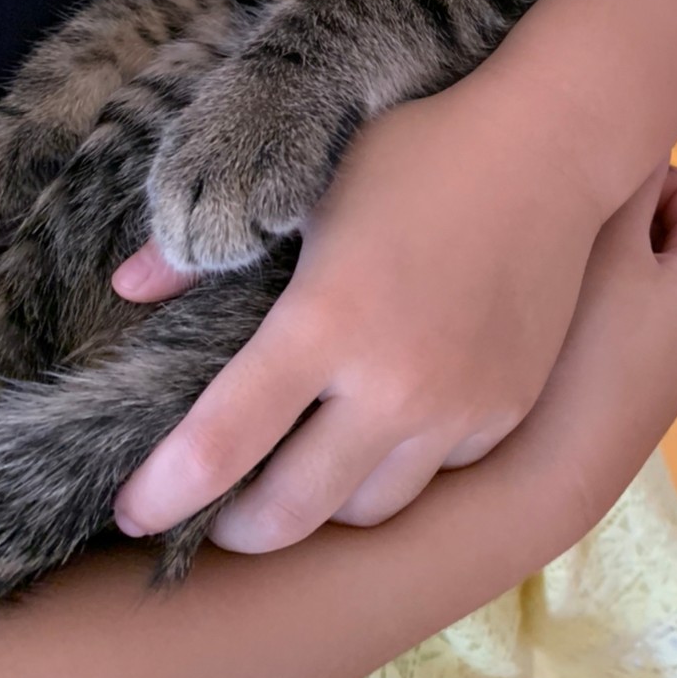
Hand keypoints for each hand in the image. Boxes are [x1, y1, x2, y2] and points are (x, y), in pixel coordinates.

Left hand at [112, 74, 608, 547]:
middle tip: (223, 511)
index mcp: (325, 320)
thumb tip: (127, 288)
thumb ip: (210, 247)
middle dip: (240, 528)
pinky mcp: (507, 407)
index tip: (133, 511)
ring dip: (325, 500)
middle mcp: (392, 381)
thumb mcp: (308, 184)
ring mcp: (458, 404)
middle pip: (290, 514)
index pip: (219, 445)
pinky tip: (393, 420)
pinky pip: (438, 472)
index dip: (162, 494)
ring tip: (310, 465)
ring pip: (368, 508)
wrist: (549, 149)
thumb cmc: (418, 153)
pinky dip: (403, 463)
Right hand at [499, 160, 676, 529]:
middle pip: (659, 229)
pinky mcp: (639, 388)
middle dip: (612, 222)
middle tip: (556, 228)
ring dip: (592, 265)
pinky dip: (586, 307)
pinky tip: (540, 321)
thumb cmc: (582, 347)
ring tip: (541, 272)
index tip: (578, 191)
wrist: (544, 478)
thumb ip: (623, 174)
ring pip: (632, 275)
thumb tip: (635, 119)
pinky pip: (617, 318)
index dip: (630, 178)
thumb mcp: (603, 242)